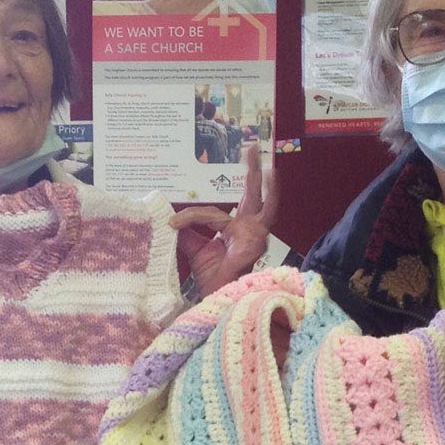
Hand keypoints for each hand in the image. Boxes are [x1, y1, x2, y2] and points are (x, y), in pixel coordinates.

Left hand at [169, 145, 279, 298]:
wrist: (216, 297)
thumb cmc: (212, 278)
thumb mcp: (194, 249)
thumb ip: (188, 232)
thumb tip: (172, 215)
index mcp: (234, 230)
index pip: (213, 213)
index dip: (191, 216)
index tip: (173, 221)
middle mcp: (248, 229)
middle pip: (251, 196)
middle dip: (252, 173)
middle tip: (251, 147)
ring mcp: (256, 235)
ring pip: (261, 202)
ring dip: (262, 180)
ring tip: (261, 157)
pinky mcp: (257, 241)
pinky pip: (246, 219)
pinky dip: (268, 197)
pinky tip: (273, 176)